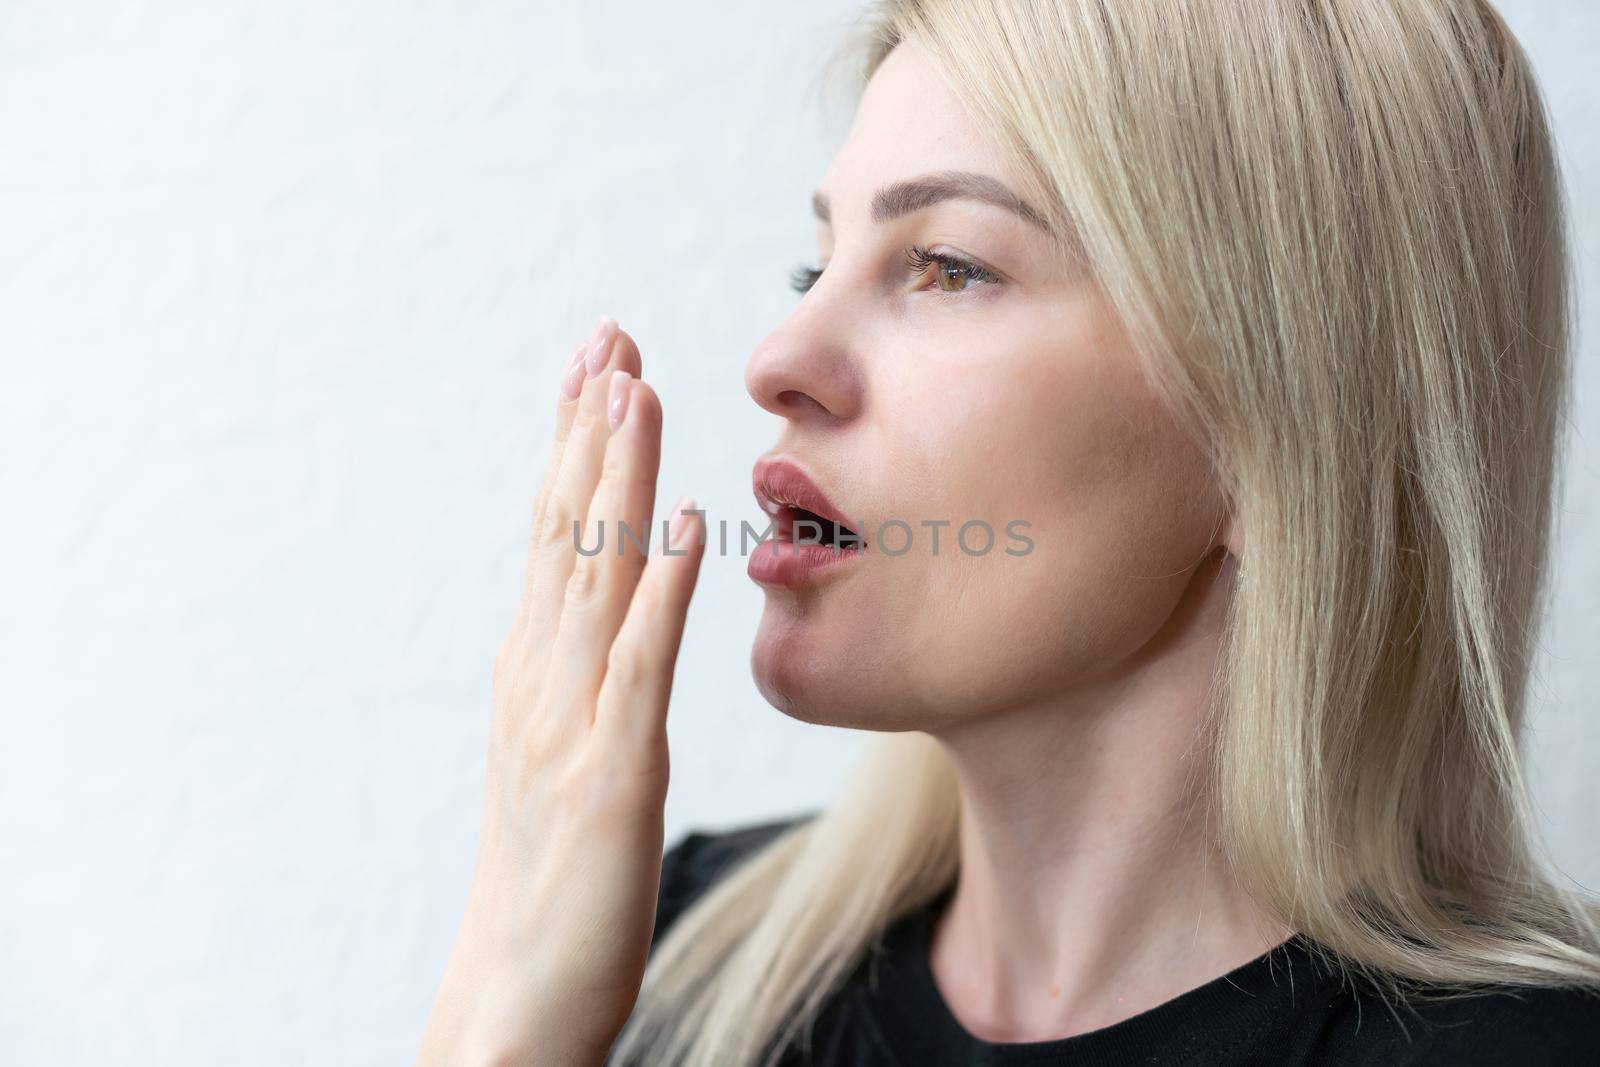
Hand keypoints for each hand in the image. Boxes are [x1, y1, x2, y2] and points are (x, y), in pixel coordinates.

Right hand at [418, 317, 705, 1066]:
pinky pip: (640, 667)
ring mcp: (571, 723)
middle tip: (610, 335)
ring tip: (635, 390)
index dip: (575, 447)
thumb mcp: (559, 754)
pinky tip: (688, 525)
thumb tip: (607, 604)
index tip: (598, 364)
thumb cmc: (552, 878)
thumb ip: (579, 676)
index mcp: (534, 671)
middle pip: (566, 532)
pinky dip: (663, 590)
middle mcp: (542, 679)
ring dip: (618, 479)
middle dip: (589, 430)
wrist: (519, 994)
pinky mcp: (613, 776)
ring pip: (595, 577)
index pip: (554, 535)